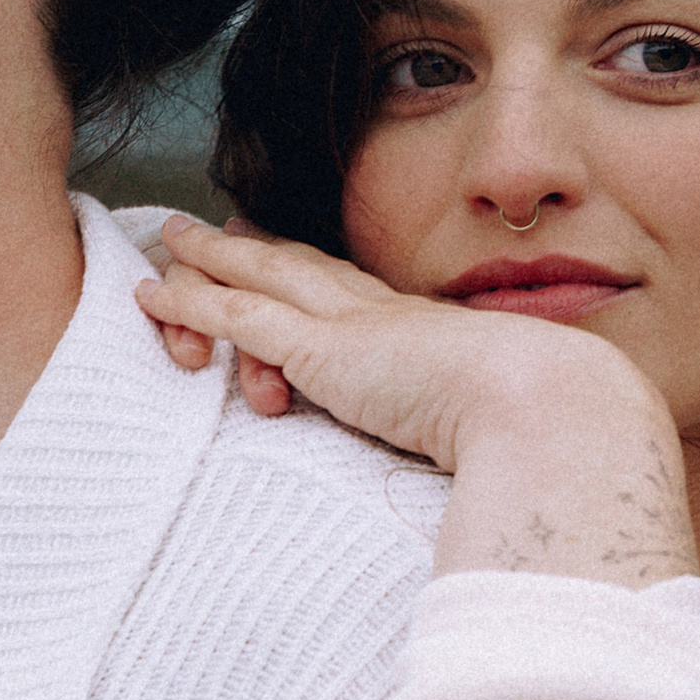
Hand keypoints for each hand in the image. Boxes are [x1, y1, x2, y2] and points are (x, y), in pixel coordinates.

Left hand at [138, 215, 621, 474]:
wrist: (545, 406)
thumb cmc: (540, 427)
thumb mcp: (501, 427)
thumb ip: (481, 433)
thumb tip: (494, 470)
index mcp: (423, 332)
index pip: (354, 293)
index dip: (313, 275)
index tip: (286, 260)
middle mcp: (382, 315)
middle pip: (302, 268)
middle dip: (254, 246)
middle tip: (211, 230)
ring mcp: (350, 326)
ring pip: (261, 276)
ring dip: (209, 259)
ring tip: (170, 246)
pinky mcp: (322, 352)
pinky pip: (240, 317)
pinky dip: (193, 302)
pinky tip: (154, 296)